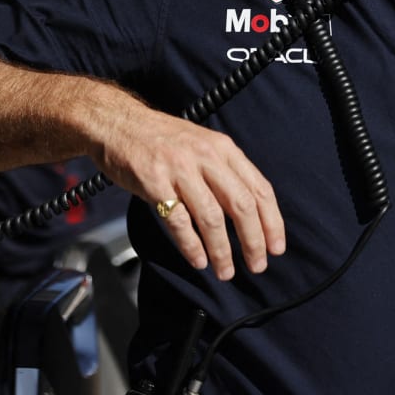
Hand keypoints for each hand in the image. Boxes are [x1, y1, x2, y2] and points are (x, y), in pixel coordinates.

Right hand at [93, 103, 284, 280]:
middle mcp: (207, 156)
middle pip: (241, 205)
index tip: (276, 247)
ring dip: (222, 250)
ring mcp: (180, 169)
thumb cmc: (163, 140)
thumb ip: (226, 173)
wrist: (118, 123)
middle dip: (253, 241)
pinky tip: (198, 260)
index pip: (260, 189)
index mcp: (224, 149)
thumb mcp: (204, 145)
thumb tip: (251, 214)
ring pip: (212, 217)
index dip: (272, 222)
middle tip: (257, 266)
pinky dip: (191, 245)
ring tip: (226, 271)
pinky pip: (178, 220)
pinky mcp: (154, 182)